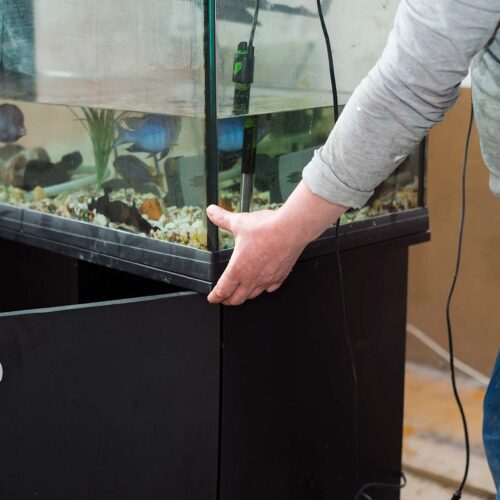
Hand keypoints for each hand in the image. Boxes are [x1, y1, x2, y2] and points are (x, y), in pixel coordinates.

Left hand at [206, 181, 346, 305]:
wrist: (291, 229)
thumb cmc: (266, 228)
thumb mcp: (239, 222)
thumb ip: (223, 218)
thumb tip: (211, 211)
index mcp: (238, 269)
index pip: (222, 290)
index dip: (215, 297)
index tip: (212, 298)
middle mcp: (252, 278)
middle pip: (237, 298)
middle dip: (227, 300)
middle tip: (223, 299)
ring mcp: (267, 279)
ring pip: (253, 295)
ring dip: (244, 296)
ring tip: (241, 294)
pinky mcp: (280, 276)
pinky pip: (270, 288)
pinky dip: (264, 289)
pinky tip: (264, 286)